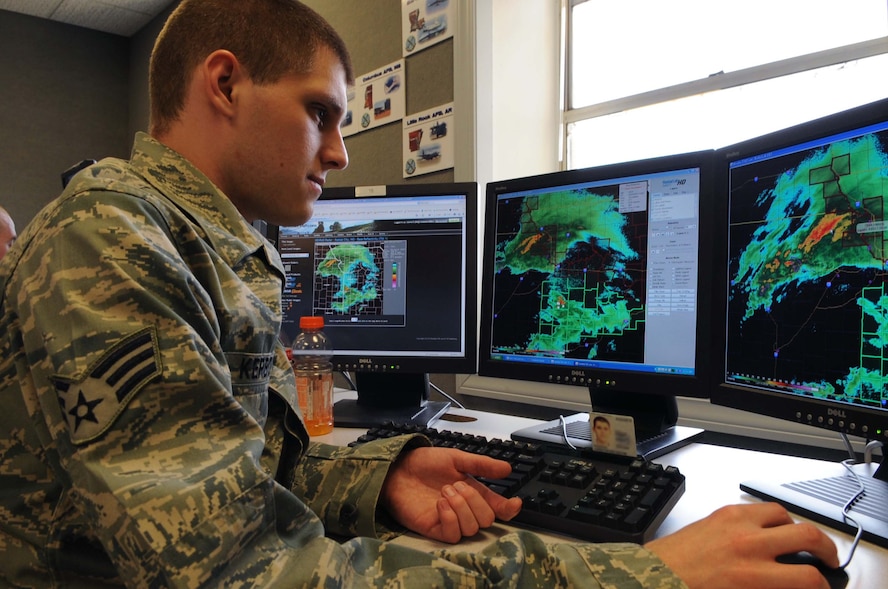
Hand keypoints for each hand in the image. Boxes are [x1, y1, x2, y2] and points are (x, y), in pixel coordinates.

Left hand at [380, 447, 522, 542]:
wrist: (398, 468)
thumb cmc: (424, 463)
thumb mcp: (455, 458)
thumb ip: (481, 464)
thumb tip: (507, 469)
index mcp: (473, 492)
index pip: (497, 507)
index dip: (509, 509)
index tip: (515, 503)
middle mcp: (464, 509)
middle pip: (487, 520)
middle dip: (475, 500)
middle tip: (456, 485)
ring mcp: (449, 520)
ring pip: (472, 528)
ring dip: (462, 507)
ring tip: (445, 491)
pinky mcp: (434, 529)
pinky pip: (453, 535)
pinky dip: (451, 518)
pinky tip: (440, 503)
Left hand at [646, 503, 838, 588]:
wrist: (654, 575)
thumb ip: (769, 588)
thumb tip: (790, 585)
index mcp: (750, 575)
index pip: (808, 578)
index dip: (824, 585)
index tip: (825, 587)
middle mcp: (746, 544)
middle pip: (807, 534)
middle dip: (826, 548)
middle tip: (827, 559)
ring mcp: (733, 523)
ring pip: (782, 514)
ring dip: (796, 527)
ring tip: (799, 540)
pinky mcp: (721, 512)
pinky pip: (756, 508)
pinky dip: (768, 517)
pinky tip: (767, 530)